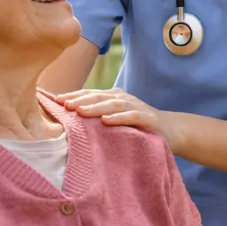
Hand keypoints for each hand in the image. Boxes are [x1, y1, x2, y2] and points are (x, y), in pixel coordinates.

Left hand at [56, 88, 183, 149]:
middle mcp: (124, 98)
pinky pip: (132, 116)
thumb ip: (98, 117)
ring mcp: (137, 107)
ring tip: (80, 112)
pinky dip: (119, 117)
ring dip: (96, 107)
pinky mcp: (148, 119)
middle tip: (63, 104)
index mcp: (114, 97)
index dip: (73, 96)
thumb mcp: (116, 119)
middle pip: (99, 96)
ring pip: (113, 104)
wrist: (172, 131)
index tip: (54, 100)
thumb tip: (70, 121)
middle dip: (80, 99)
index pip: (90, 94)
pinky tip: (107, 121)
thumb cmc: (138, 127)